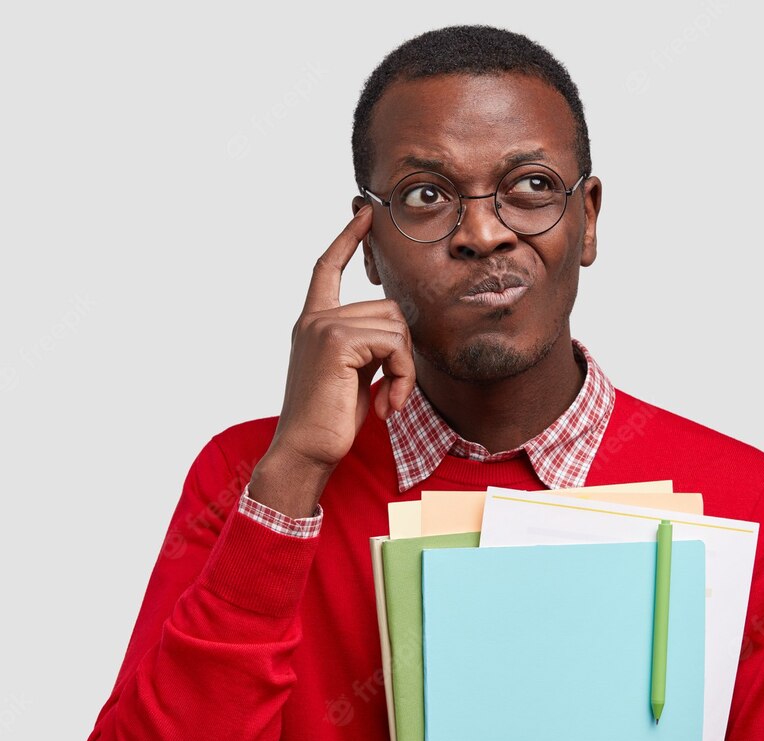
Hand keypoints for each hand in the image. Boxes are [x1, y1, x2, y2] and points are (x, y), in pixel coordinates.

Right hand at [250, 207, 416, 515]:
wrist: (306, 452)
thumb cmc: (332, 421)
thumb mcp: (354, 374)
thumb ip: (368, 345)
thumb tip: (396, 328)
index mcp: (314, 324)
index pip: (327, 269)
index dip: (346, 241)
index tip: (363, 215)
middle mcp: (314, 320)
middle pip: (388, 307)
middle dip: (403, 351)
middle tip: (395, 391)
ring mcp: (323, 327)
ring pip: (396, 325)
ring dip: (405, 368)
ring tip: (391, 400)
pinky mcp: (336, 340)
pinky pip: (394, 344)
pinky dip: (402, 376)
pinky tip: (389, 404)